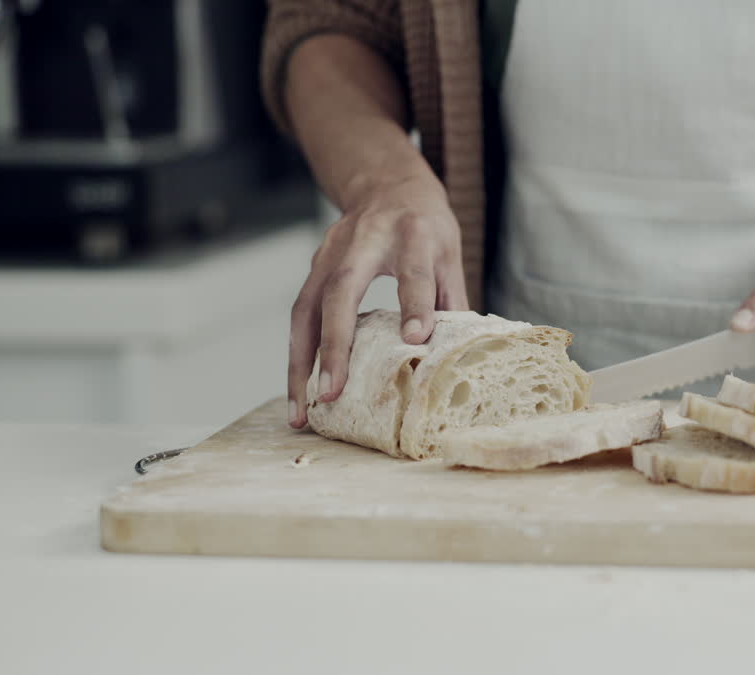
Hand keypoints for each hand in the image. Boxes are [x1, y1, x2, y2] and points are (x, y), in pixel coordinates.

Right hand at [287, 174, 467, 427]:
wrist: (387, 183)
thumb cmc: (427, 227)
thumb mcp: (449, 253)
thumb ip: (450, 299)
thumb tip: (456, 355)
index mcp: (412, 233)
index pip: (413, 272)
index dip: (415, 305)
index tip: (415, 340)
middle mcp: (363, 240)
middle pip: (341, 291)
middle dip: (334, 346)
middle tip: (331, 393)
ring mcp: (330, 252)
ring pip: (306, 309)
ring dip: (299, 363)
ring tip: (300, 410)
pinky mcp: (313, 267)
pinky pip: (300, 315)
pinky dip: (297, 355)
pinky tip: (299, 390)